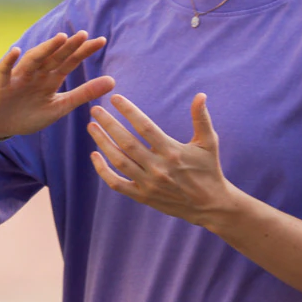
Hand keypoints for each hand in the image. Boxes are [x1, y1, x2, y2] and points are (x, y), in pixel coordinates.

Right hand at [0, 32, 113, 140]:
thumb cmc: (28, 115)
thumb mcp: (60, 107)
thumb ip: (84, 94)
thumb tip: (113, 81)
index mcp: (50, 78)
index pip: (70, 61)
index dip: (83, 51)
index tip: (101, 40)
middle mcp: (36, 73)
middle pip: (54, 57)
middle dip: (68, 46)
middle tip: (84, 34)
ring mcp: (18, 77)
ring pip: (33, 60)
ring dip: (45, 49)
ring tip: (59, 39)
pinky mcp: (1, 85)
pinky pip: (5, 71)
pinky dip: (9, 61)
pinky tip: (16, 51)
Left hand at [88, 93, 235, 225]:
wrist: (209, 206)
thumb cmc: (209, 170)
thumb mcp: (209, 143)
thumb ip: (201, 119)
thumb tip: (200, 95)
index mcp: (172, 152)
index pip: (145, 127)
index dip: (128, 111)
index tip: (115, 98)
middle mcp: (158, 168)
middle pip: (127, 142)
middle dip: (108, 124)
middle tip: (95, 110)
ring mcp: (148, 184)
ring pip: (118, 161)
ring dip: (102, 143)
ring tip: (91, 127)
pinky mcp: (143, 196)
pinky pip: (116, 184)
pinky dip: (103, 170)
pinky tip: (95, 155)